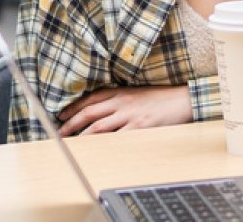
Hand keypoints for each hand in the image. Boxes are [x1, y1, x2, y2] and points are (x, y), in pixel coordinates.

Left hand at [58, 85, 192, 135]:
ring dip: (81, 136)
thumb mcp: (137, 93)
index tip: (61, 116)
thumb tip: (101, 110)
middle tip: (59, 133)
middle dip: (71, 124)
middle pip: (89, 113)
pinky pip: (115, 138)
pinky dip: (102, 145)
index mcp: (121, 92)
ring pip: (98, 127)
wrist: (183, 100)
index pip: (90, 99)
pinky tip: (94, 150)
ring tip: (70, 144)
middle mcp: (122, 102)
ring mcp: (129, 115)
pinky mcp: (138, 127)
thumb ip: (120, 99)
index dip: (73, 108)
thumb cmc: (161, 98)